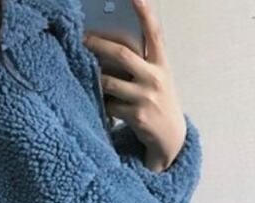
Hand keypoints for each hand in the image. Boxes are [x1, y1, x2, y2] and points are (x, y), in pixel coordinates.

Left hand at [82, 0, 185, 171]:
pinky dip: (103, 104)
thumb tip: (109, 49)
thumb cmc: (158, 101)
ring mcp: (146, 97)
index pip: (154, 33)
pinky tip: (103, 106)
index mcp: (161, 64)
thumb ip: (142, 63)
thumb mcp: (158, 78)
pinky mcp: (136, 116)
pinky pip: (109, 105)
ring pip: (109, 82)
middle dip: (99, 45)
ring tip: (90, 79)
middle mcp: (155, 78)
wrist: (170, 137)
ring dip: (97, 80)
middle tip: (83, 39)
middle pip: (122, 54)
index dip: (145, 13)